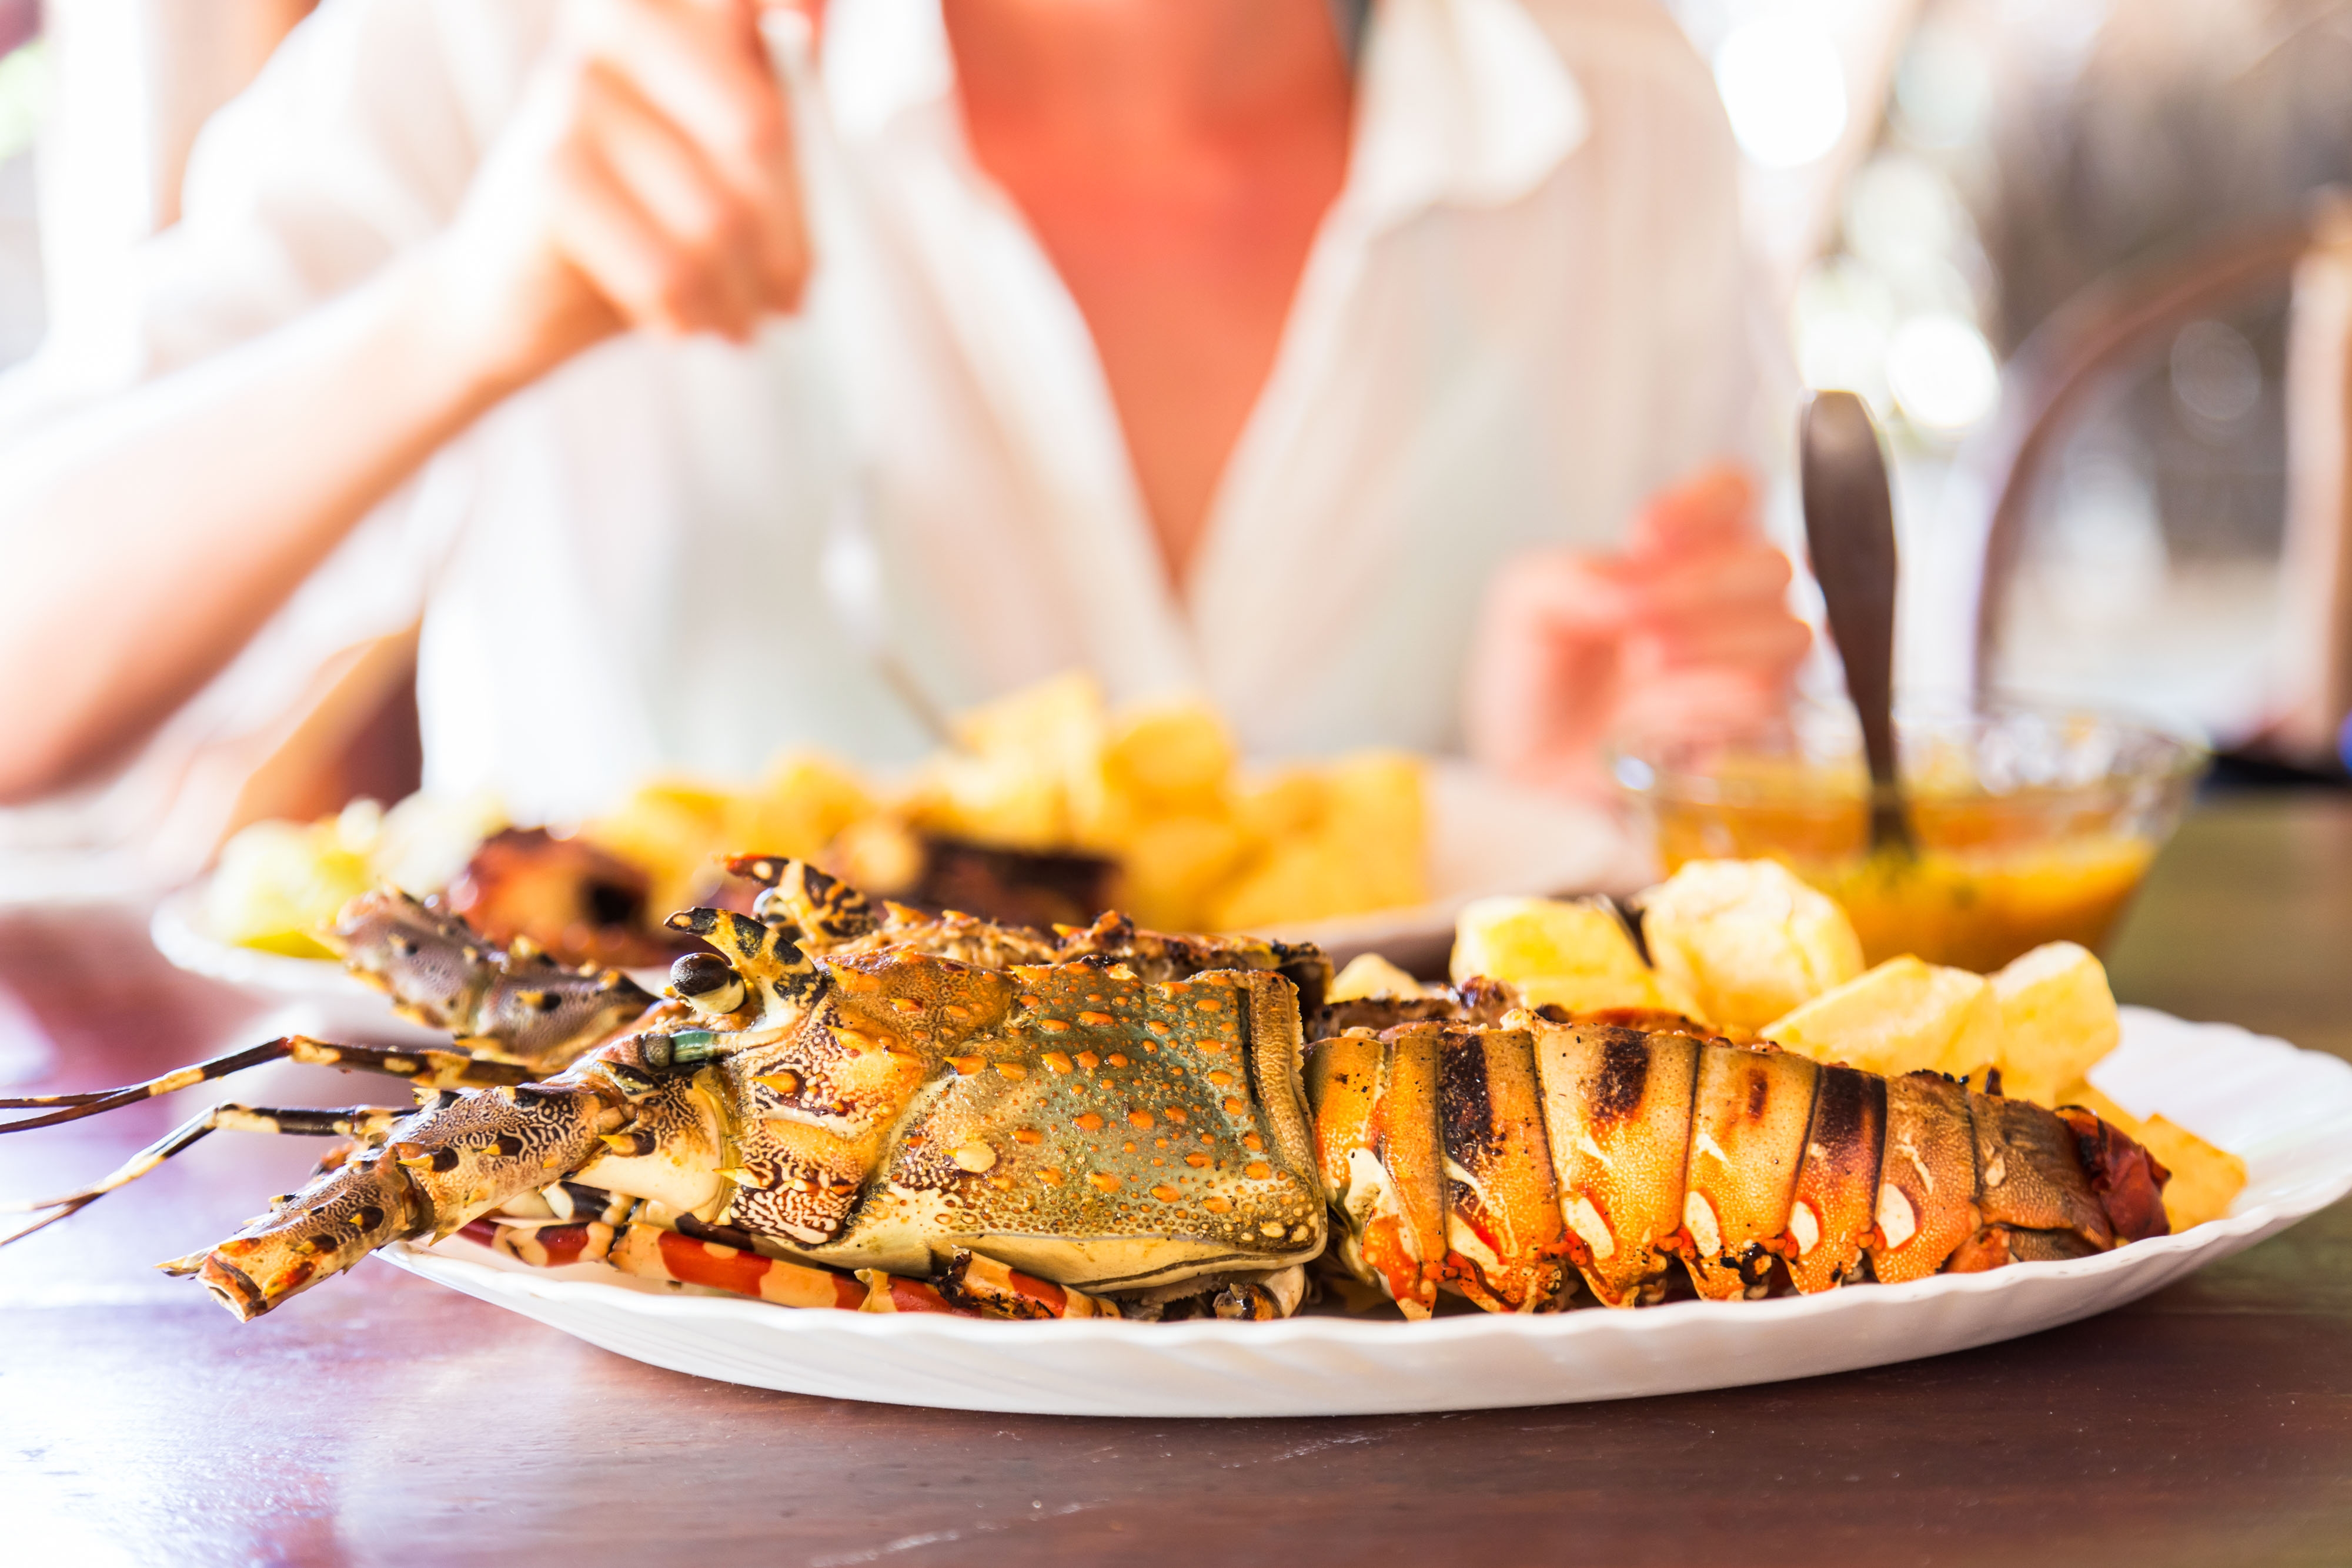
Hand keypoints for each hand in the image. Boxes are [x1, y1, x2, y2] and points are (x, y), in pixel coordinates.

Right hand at [419, 0, 811, 393]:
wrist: (519, 299)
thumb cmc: (643, 225)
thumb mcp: (727, 167)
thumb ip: (773, 112)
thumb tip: (815, 33)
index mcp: (665, 12)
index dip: (798, 1)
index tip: (816, 29)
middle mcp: (617, 28)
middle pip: (758, 130)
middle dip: (787, 236)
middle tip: (792, 296)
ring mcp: (575, 92)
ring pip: (719, 216)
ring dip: (744, 295)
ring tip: (739, 322)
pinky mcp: (551, 170)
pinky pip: (670, 266)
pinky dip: (692, 312)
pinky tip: (686, 325)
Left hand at [1464, 465, 1810, 797]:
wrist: (1526, 770)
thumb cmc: (1535, 678)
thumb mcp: (1523, 608)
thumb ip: (1566, 576)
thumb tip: (1625, 584)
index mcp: (1687, 547)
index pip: (1735, 492)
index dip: (1701, 506)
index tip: (1641, 539)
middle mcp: (1735, 599)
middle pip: (1771, 565)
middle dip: (1698, 588)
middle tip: (1633, 623)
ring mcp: (1754, 663)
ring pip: (1784, 633)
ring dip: (1712, 642)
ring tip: (1644, 663)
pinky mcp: (1752, 730)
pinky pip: (1763, 699)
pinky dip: (1707, 699)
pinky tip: (1657, 712)